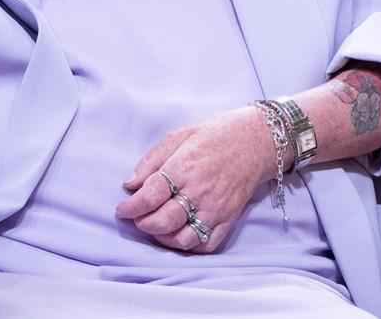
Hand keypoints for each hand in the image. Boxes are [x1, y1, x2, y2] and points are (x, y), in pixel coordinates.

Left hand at [117, 106, 275, 252]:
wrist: (257, 140)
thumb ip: (152, 160)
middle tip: (137, 216)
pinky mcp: (228, 219)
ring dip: (161, 237)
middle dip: (142, 223)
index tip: (123, 208)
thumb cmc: (217, 134)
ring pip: (181, 239)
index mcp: (185, 166)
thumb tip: (129, 184)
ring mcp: (215, 208)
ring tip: (156, 225)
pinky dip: (187, 245)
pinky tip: (178, 233)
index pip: (149, 196)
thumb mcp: (181, 134)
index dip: (130, 207)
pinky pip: (204, 244)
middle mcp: (199, 191)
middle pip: (162, 221)